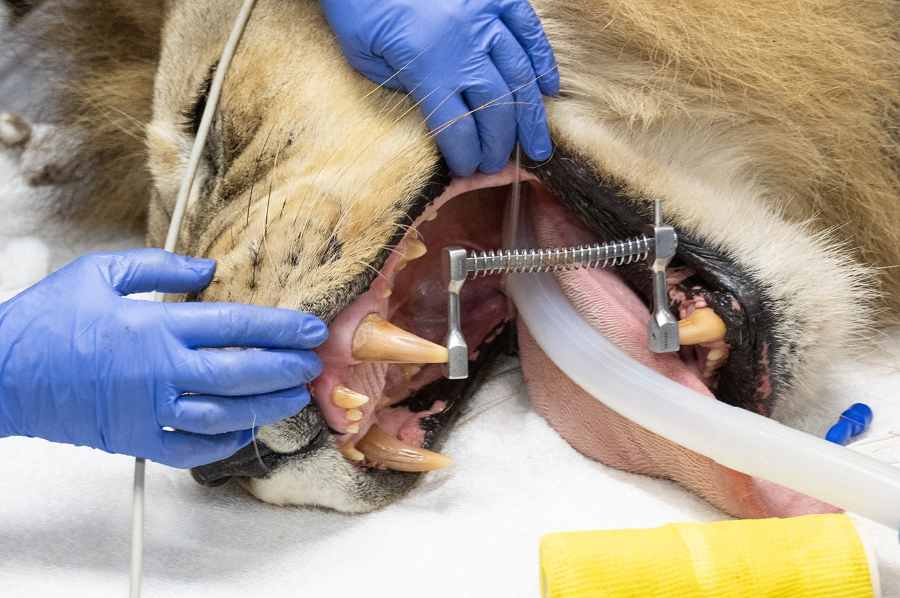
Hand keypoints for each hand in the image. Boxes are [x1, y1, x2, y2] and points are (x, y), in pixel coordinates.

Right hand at [0, 249, 327, 467]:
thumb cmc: (46, 320)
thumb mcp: (99, 273)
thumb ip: (159, 267)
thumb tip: (209, 270)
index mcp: (154, 326)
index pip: (236, 325)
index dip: (281, 328)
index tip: (312, 329)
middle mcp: (159, 370)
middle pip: (241, 372)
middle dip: (286, 369)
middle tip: (313, 366)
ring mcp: (148, 410)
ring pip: (224, 415)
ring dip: (266, 407)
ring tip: (293, 398)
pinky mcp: (134, 439)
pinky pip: (190, 450)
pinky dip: (222, 443)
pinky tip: (244, 430)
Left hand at [321, 0, 559, 175]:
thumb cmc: (357, 2)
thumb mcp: (363, 53)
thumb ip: (400, 86)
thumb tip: (436, 111)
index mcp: (426, 65)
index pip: (457, 128)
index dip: (466, 155)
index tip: (467, 168)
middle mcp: (464, 44)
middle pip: (496, 109)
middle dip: (499, 144)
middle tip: (498, 163)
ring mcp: (486, 15)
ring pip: (520, 76)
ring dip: (530, 116)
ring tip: (538, 145)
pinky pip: (530, 31)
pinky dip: (543, 62)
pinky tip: (547, 89)